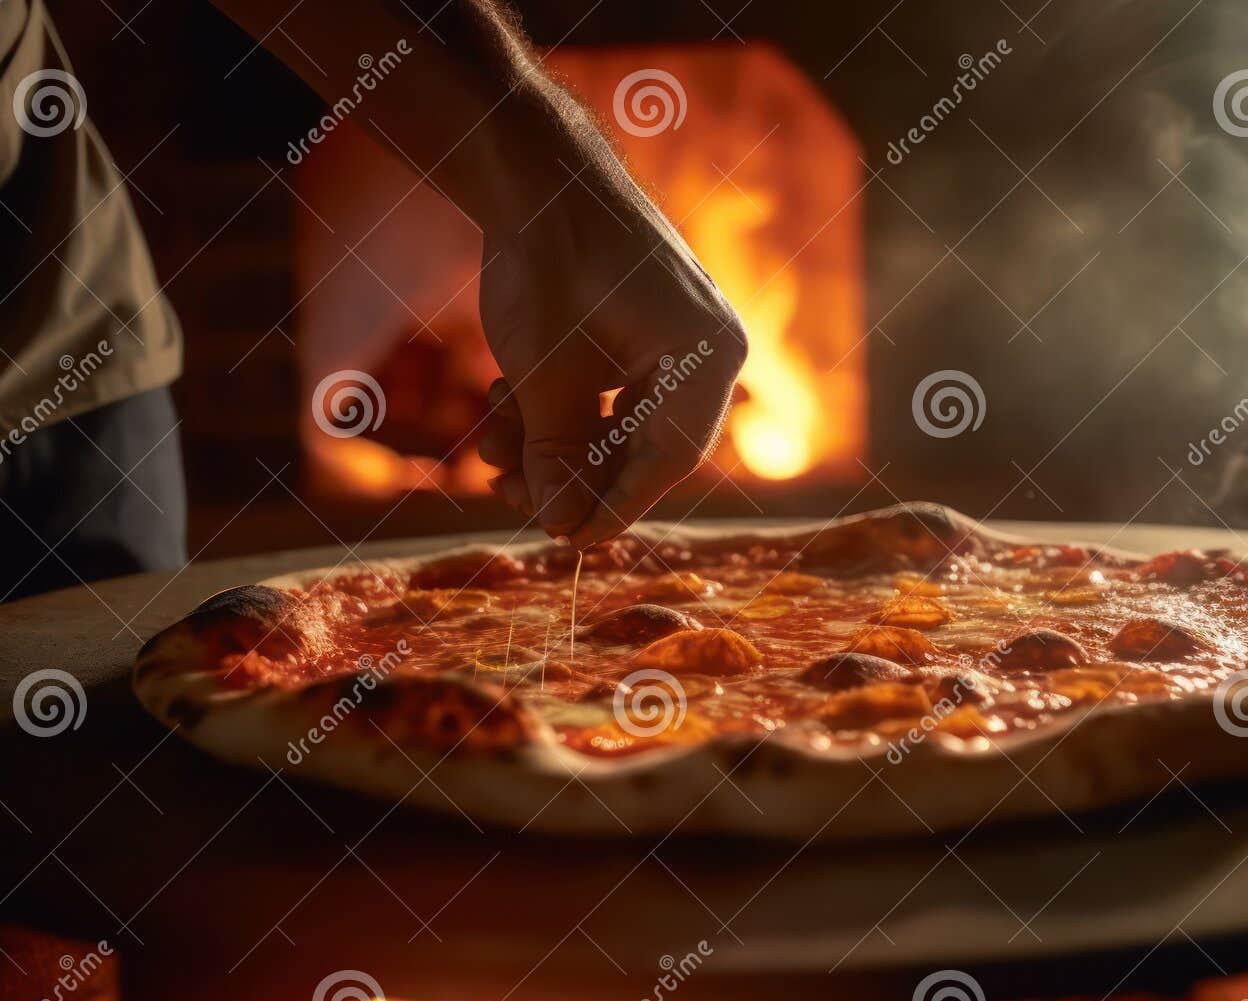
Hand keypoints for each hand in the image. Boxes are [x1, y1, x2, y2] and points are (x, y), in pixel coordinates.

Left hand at [473, 158, 746, 547]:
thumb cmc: (549, 258)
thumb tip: (562, 527)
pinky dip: (560, 405)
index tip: (568, 540)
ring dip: (554, 440)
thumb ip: (559, 456)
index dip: (615, 506)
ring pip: (618, 420)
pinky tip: (507, 406)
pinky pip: (609, 389)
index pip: (670, 460)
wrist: (531, 166)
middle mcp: (706, 350)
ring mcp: (676, 336)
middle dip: (571, 472)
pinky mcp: (643, 326)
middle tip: (511, 498)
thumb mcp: (546, 374)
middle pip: (645, 445)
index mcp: (707, 357)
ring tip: (492, 447)